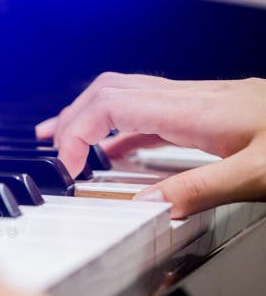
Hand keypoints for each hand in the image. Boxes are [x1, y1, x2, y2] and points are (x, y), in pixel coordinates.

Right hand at [36, 74, 265, 216]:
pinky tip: (116, 151)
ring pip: (128, 96)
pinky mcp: (208, 113)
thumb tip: (147, 205)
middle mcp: (191, 98)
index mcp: (194, 109)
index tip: (70, 166)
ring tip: (68, 141)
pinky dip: (121, 130)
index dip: (80, 130)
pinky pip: (150, 113)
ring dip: (92, 117)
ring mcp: (199, 102)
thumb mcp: (259, 176)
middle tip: (52, 145)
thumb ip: (199, 190)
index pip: (113, 104)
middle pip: (111, 90)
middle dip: (73, 116)